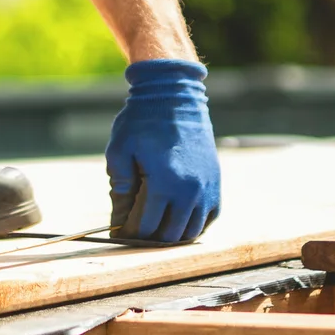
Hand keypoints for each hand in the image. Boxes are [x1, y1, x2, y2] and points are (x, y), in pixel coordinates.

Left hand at [106, 58, 220, 243]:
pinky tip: (176, 220)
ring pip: (190, 231)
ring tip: (153, 228)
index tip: (118, 234)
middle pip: (169, 235)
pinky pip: (207, 219)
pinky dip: (192, 225)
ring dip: (171, 235)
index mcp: (164, 184)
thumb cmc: (142, 121)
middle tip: (134, 234)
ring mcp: (207, 190)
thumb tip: (118, 220)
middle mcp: (190, 192)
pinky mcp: (215, 184)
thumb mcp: (120, 150)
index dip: (129, 234)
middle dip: (149, 238)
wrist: (174, 96)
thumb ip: (120, 188)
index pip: (145, 226)